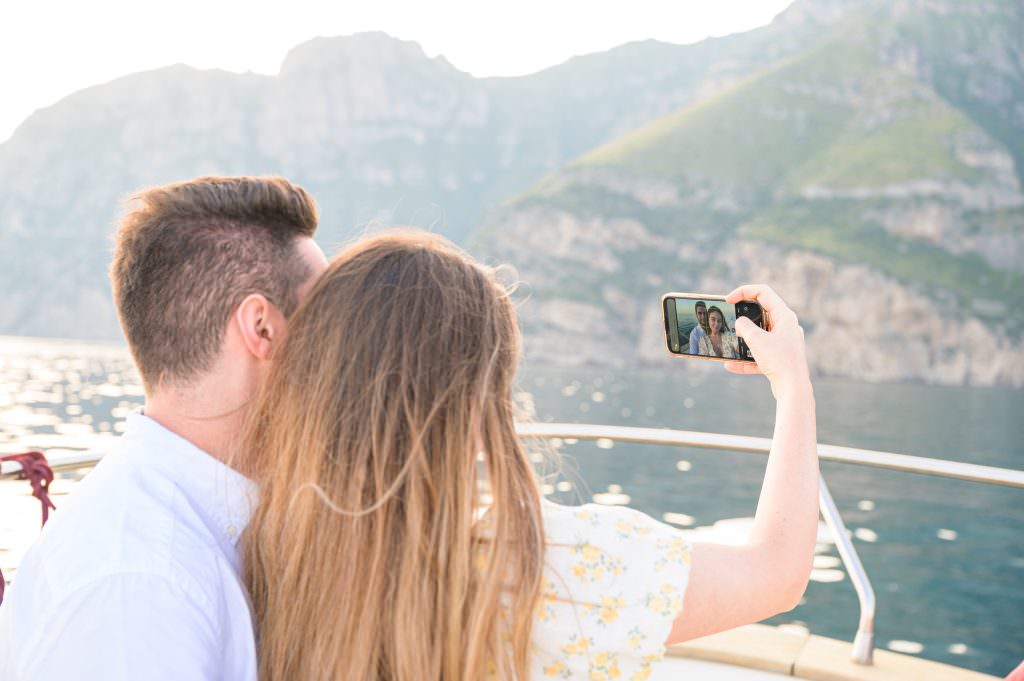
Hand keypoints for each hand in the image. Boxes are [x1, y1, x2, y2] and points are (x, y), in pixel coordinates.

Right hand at [723, 284, 809, 398]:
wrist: (793, 389)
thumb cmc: (779, 361)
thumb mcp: (757, 340)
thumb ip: (745, 327)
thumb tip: (740, 323)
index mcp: (784, 316)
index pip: (763, 292)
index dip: (743, 291)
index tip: (728, 300)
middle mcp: (786, 326)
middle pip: (761, 312)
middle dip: (743, 316)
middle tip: (729, 318)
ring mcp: (783, 342)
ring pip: (759, 334)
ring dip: (743, 339)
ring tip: (730, 343)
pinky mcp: (780, 358)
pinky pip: (759, 353)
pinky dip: (746, 358)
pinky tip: (731, 366)